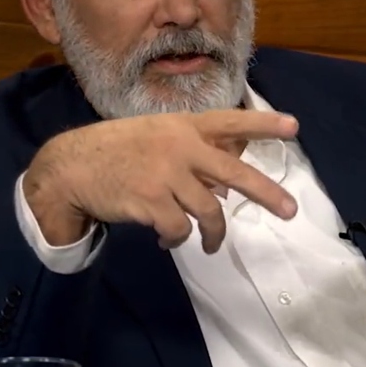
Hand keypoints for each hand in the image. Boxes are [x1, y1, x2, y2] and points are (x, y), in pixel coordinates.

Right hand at [23, 109, 299, 253]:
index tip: (294, 127)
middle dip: (266, 193)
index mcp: (183, 127)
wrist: (71, 167)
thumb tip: (227, 185)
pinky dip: (177, 241)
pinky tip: (166, 240)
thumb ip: (192, 153)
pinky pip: (179, 231)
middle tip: (289, 210)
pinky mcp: (150, 202)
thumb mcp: (157, 137)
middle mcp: (180, 147)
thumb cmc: (117, 150)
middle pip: (234, 172)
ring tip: (210, 245)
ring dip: (213, 235)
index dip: (263, 125)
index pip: (230, 122)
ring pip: (209, 212)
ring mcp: (166, 174)